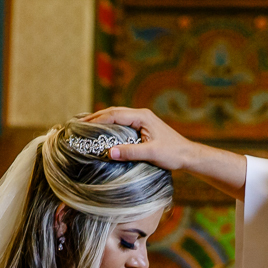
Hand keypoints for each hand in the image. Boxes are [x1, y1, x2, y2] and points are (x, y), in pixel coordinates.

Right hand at [84, 107, 247, 198]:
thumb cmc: (172, 154)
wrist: (188, 155)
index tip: (83, 125)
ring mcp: (143, 120)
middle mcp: (141, 115)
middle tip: (80, 123)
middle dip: (97, 117)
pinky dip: (111, 125)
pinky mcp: (143, 127)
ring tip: (87, 125)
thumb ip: (131, 152)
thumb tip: (110, 152)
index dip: (98, 119)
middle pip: (114, 112)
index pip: (115, 114)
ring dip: (103, 120)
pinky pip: (123, 123)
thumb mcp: (151, 153)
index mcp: (142, 117)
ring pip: (118, 116)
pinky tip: (104, 132)